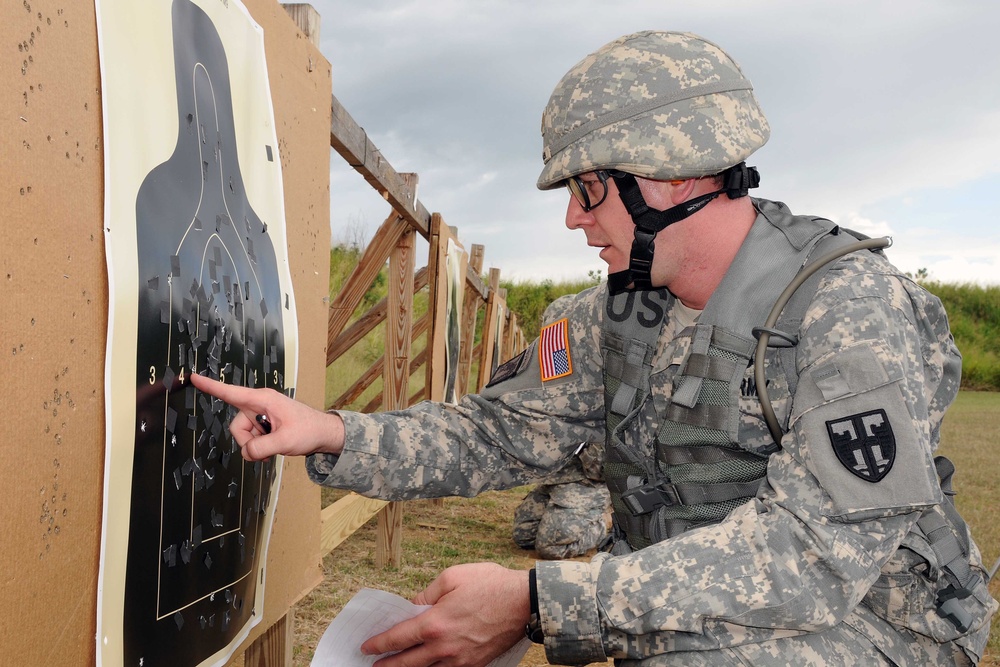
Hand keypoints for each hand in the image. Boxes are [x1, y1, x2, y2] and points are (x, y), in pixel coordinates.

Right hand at [188, 373, 343, 460]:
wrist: (324, 434)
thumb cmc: (309, 430)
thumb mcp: (286, 441)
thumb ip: (261, 447)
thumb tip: (246, 452)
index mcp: (263, 400)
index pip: (231, 392)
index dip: (211, 386)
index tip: (193, 376)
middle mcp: (259, 405)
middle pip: (236, 426)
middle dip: (248, 442)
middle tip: (268, 449)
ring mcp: (261, 415)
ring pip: (243, 436)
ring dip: (255, 446)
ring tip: (276, 447)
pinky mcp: (264, 425)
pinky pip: (251, 439)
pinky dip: (259, 447)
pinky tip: (274, 447)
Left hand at [362, 563, 529, 666]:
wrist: (525, 602)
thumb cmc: (491, 584)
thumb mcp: (453, 577)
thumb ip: (427, 593)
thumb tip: (414, 605)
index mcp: (435, 623)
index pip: (398, 638)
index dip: (379, 644)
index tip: (366, 648)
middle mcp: (444, 647)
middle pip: (407, 663)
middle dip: (387, 666)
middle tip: (373, 666)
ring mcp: (460, 660)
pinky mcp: (475, 664)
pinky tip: (428, 666)